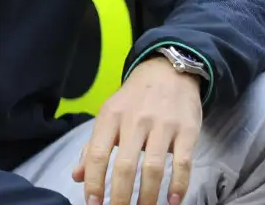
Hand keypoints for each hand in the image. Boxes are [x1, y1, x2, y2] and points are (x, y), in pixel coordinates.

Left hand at [73, 58, 202, 204]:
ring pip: (153, 167)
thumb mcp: (108, 116)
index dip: (94, 181)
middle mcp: (134, 121)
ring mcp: (162, 125)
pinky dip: (178, 184)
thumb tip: (77, 176)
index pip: (97, 154)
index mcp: (109, 117)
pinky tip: (173, 200)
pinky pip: (183, 162)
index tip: (92, 203)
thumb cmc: (133, 100)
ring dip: (148, 195)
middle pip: (125, 165)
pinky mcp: (187, 130)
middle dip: (120, 195)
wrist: (167, 72)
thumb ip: (92, 147)